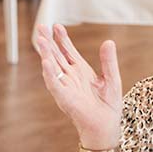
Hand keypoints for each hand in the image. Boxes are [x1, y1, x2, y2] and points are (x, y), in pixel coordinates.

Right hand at [32, 24, 122, 149]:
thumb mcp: (112, 78)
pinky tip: (46, 61)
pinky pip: (54, 84)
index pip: (68, 51)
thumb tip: (109, 42)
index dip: (62, 38)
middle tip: (41, 26)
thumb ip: (108, 61)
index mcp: (81, 70)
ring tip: (40, 40)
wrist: (106, 126)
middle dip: (48, 41)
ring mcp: (65, 86)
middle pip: (56, 55)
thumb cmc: (108, 105)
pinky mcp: (64, 98)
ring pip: (52, 67)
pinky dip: (49, 73)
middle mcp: (70, 77)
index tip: (56, 25)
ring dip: (45, 53)